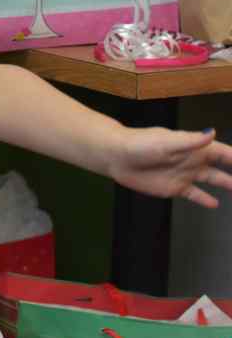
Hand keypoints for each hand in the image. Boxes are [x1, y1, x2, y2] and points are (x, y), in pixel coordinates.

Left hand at [109, 127, 231, 207]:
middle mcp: (194, 160)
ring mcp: (185, 174)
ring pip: (213, 180)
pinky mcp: (174, 188)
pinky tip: (215, 204)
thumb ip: (191, 141)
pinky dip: (205, 199)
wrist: (117, 156)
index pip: (225, 153)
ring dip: (227, 184)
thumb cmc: (141, 144)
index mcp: (195, 147)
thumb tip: (212, 133)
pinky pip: (194, 194)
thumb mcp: (167, 142)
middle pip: (223, 168)